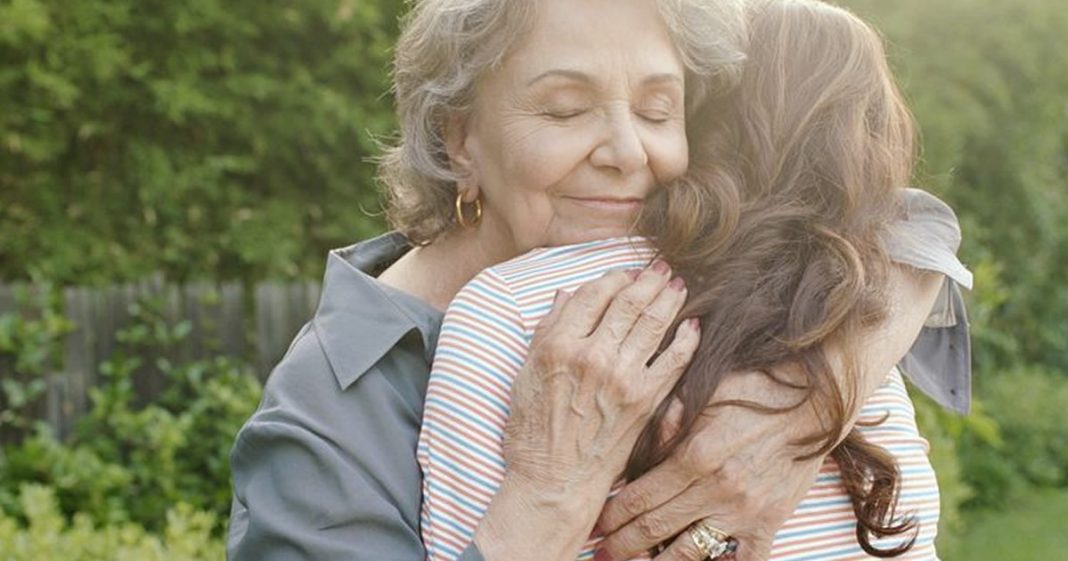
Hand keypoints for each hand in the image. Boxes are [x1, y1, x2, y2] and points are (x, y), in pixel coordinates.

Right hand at [475, 262, 701, 560]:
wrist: (554, 482)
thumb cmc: (532, 432)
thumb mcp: (525, 375)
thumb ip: (546, 331)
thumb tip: (567, 294)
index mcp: (558, 346)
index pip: (592, 294)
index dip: (613, 277)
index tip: (624, 272)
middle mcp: (592, 356)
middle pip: (628, 302)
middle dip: (648, 279)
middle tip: (662, 266)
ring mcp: (622, 378)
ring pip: (653, 323)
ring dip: (670, 298)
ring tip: (679, 285)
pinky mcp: (645, 400)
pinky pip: (673, 360)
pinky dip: (686, 339)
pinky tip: (693, 326)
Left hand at [594, 370, 822, 560]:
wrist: (815, 398)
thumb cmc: (753, 388)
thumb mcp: (702, 393)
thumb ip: (667, 422)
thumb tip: (635, 448)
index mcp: (693, 456)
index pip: (639, 497)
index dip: (613, 516)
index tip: (595, 526)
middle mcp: (715, 489)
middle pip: (655, 529)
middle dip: (622, 545)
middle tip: (601, 555)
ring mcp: (743, 511)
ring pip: (690, 552)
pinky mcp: (770, 522)